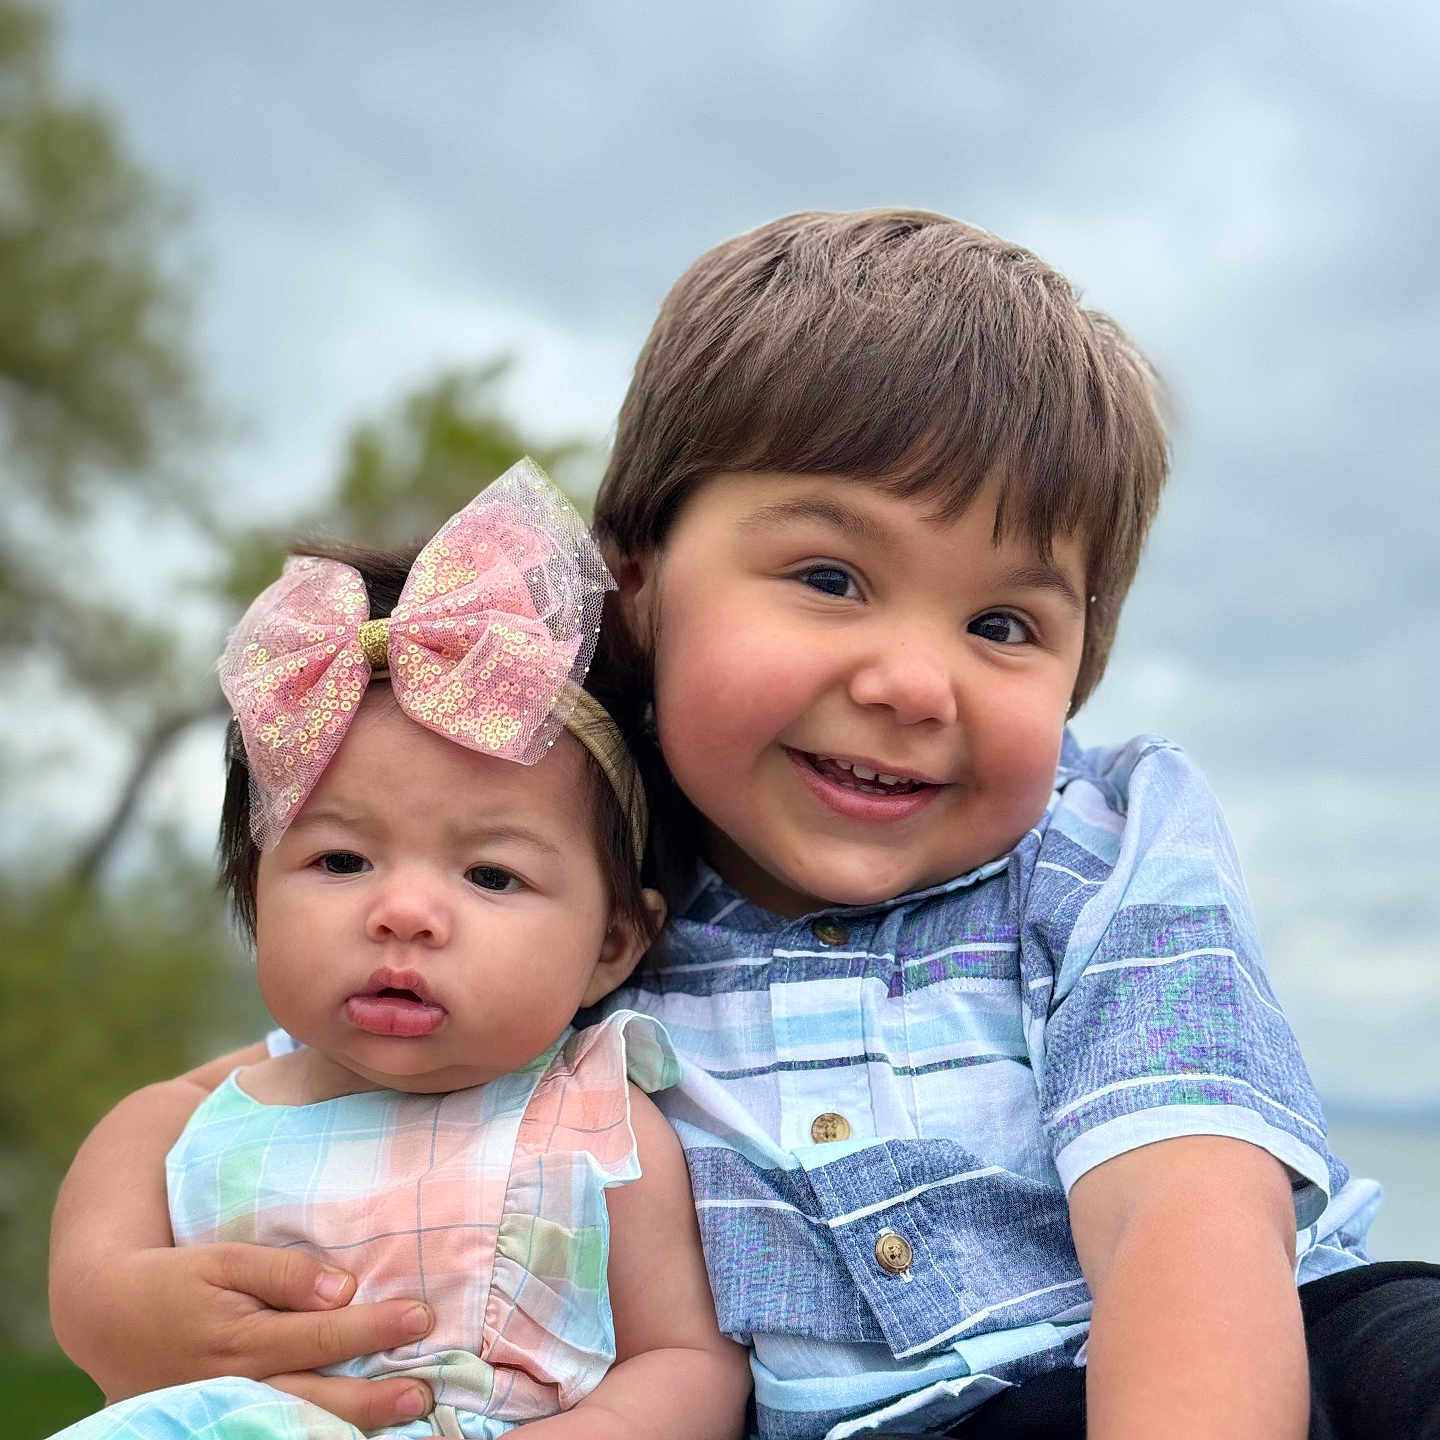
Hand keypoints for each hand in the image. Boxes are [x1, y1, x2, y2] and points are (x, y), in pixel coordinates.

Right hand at [65, 1243, 435, 1429]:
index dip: (375, 1327)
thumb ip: (285, 1274)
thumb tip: (343, 1289)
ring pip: (299, 1425)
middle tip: (425, 1393)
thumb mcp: (226, 1258)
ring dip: (352, 1424)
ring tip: (405, 1420)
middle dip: (375, 1397)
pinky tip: (348, 1432)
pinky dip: (312, 1433)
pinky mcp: (218, 1424)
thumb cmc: (175, 1279)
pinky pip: (272, 1433)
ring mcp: (226, 1412)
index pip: (324, 1335)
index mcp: (243, 1340)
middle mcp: (238, 1384)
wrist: (105, 1316)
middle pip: (319, 1395)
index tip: (421, 1317)